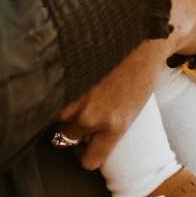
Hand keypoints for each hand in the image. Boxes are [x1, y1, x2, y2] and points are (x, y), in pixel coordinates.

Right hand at [53, 36, 169, 171]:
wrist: (143, 37)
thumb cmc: (143, 67)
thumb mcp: (135, 104)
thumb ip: (113, 121)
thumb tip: (96, 127)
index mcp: (115, 126)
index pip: (89, 160)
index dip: (84, 155)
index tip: (83, 148)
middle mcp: (92, 116)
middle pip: (66, 135)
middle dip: (70, 128)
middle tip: (75, 116)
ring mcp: (77, 95)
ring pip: (55, 113)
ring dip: (60, 106)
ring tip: (69, 94)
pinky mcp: (68, 74)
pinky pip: (51, 91)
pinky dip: (54, 87)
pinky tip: (60, 80)